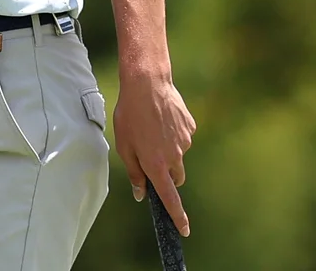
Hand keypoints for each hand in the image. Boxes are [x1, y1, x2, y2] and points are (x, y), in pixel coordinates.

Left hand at [113, 72, 195, 236]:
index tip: (184, 230)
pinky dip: (174, 133)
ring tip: (152, 129)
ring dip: (169, 150)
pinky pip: (183, 137)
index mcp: (156, 165)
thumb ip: (134, 172)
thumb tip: (141, 193)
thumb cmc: (130, 116)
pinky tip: (162, 118)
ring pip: (179, 155)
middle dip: (167, 174)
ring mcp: (185, 141)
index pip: (170, 198)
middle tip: (151, 157)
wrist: (148, 84)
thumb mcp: (124, 146)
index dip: (177, 217)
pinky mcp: (190, 127)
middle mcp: (175, 156)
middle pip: (176, 176)